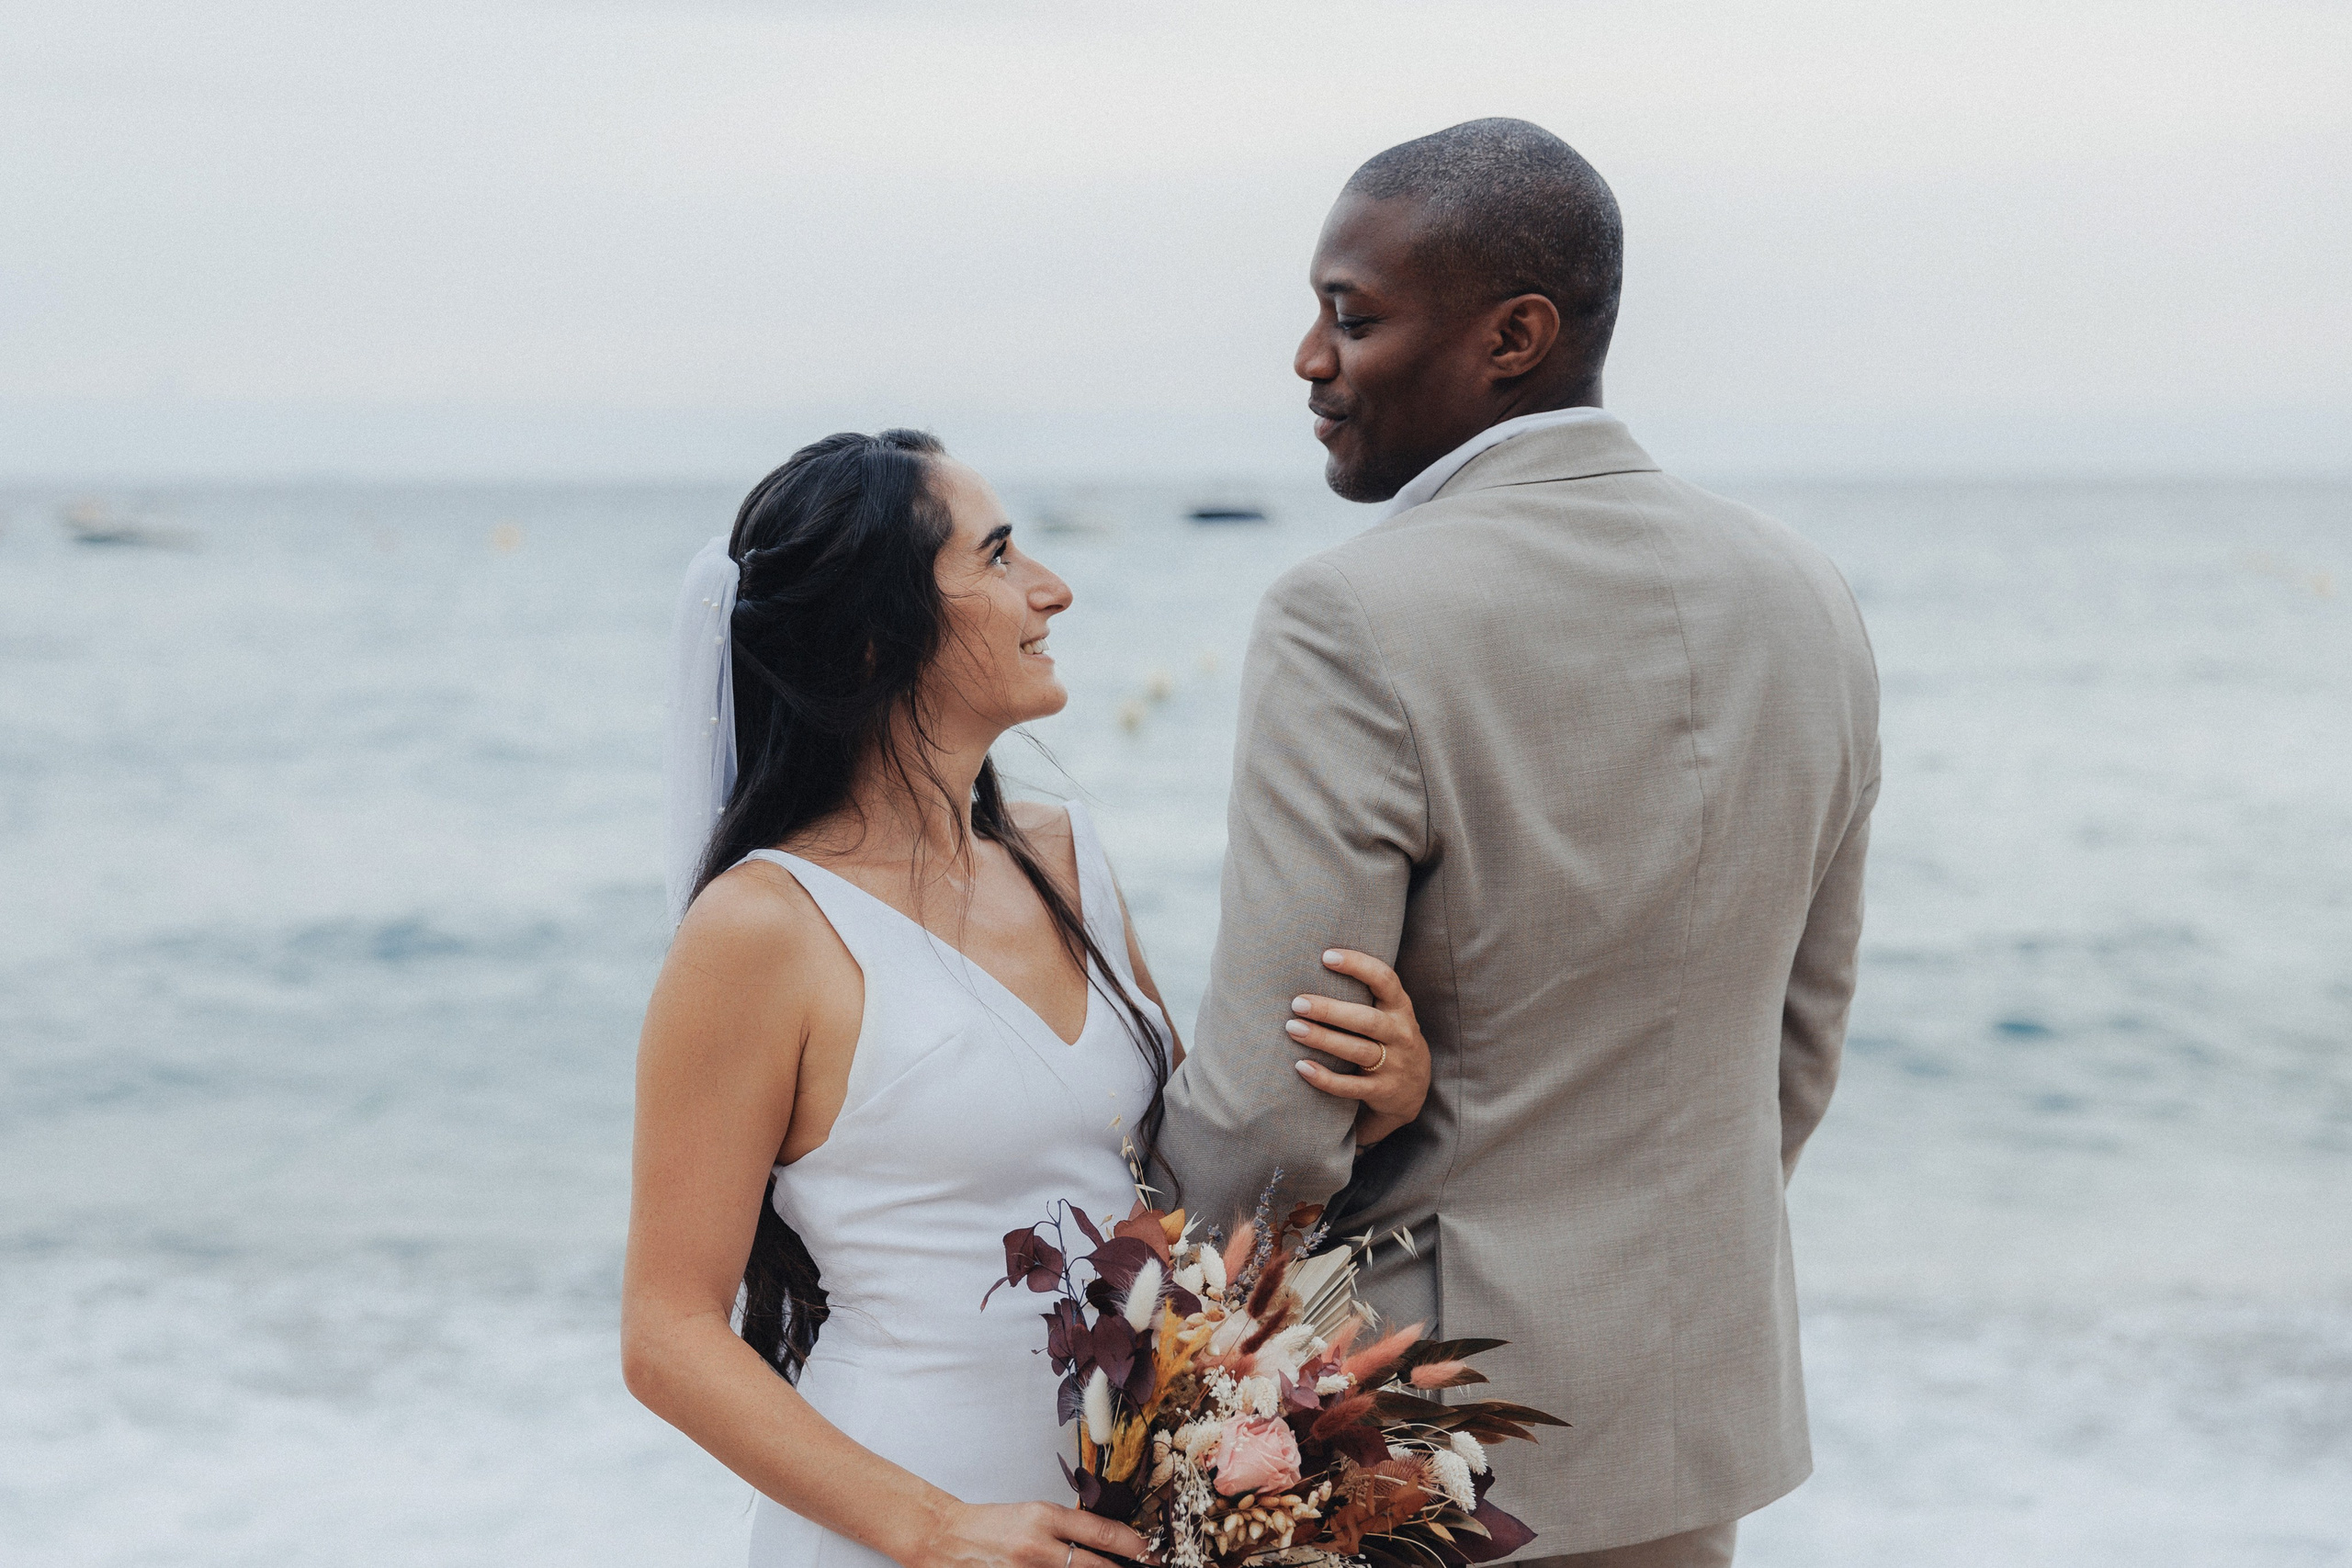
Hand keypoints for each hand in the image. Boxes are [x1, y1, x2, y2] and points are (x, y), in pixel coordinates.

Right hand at [910, 1501, 1148, 1567]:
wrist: (945, 1537)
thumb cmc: (993, 1524)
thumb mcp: (1035, 1513)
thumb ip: (1068, 1528)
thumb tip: (1107, 1544)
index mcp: (1044, 1517)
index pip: (1101, 1533)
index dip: (1133, 1546)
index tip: (1151, 1553)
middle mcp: (1036, 1547)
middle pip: (1095, 1567)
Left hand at [1287, 949, 1429, 1146]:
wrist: (1415, 1090)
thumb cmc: (1389, 1039)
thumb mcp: (1390, 1014)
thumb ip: (1365, 994)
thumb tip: (1316, 963)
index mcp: (1401, 1008)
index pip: (1385, 980)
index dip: (1358, 965)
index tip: (1326, 956)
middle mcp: (1400, 1034)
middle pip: (1366, 1020)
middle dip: (1330, 1010)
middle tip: (1297, 1003)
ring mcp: (1394, 1065)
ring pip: (1357, 1051)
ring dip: (1323, 1039)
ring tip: (1293, 1028)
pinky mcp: (1382, 1091)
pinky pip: (1351, 1086)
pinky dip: (1325, 1078)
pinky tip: (1301, 1067)